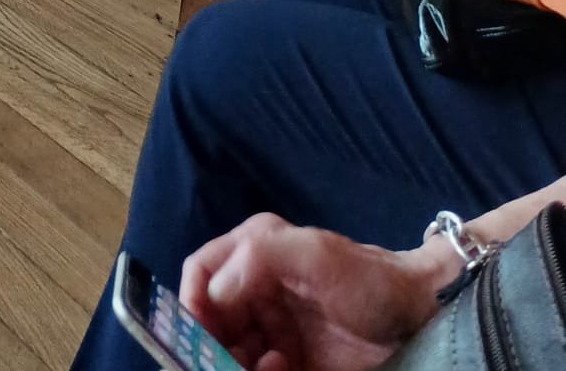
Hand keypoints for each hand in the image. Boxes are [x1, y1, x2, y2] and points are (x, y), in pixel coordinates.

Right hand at [182, 214, 446, 370]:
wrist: (420, 320)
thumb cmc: (367, 281)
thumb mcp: (315, 255)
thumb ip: (259, 257)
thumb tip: (211, 294)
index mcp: (253, 251)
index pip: (199, 274)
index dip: (190, 304)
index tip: (196, 337)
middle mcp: (253, 287)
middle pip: (208, 320)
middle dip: (210, 344)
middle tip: (228, 363)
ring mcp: (269, 327)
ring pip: (226, 351)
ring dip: (234, 362)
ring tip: (271, 366)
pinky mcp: (286, 361)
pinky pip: (253, 370)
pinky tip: (283, 369)